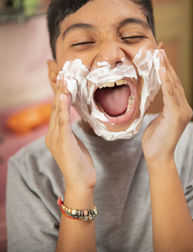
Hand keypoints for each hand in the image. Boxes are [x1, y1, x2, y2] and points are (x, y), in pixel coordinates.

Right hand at [45, 75, 96, 191]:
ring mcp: (56, 138)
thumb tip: (71, 119)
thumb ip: (69, 130)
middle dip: (57, 88)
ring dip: (60, 93)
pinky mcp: (63, 142)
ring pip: (57, 111)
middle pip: (54, 106)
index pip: (56, 109)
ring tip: (62, 78)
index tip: (60, 77)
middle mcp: (51, 134)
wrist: (81, 182)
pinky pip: (62, 121)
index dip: (58, 92)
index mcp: (54, 134)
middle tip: (59, 70)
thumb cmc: (79, 163)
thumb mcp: (74, 143)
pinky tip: (64, 96)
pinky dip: (62, 108)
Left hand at [142, 50, 192, 164]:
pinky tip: (162, 70)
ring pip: (173, 85)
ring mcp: (182, 111)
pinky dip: (166, 81)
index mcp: (179, 107)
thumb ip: (161, 107)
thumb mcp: (158, 119)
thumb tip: (155, 97)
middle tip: (159, 49)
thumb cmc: (156, 139)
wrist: (158, 156)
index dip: (167, 69)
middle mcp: (184, 107)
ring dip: (166, 68)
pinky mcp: (176, 115)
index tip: (160, 55)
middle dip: (166, 64)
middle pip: (174, 81)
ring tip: (159, 55)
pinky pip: (170, 95)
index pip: (172, 84)